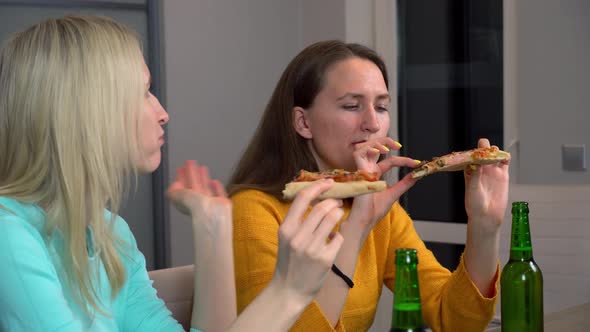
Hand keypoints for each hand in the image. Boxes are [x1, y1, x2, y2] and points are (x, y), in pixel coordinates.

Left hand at [167, 160, 231, 238]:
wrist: (212, 215)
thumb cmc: (195, 207)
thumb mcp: (178, 196)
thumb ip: (173, 192)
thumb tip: (173, 187)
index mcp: (186, 202)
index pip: (182, 188)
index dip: (181, 178)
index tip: (180, 169)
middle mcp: (198, 203)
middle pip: (193, 186)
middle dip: (191, 174)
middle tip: (190, 162)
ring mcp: (211, 203)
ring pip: (205, 187)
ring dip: (203, 177)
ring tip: (202, 167)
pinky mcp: (222, 203)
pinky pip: (218, 193)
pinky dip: (216, 187)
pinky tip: (214, 181)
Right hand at [272, 179, 344, 303]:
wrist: (289, 291)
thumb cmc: (289, 262)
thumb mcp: (286, 238)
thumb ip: (297, 220)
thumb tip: (316, 198)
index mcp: (286, 229)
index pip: (302, 198)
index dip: (318, 186)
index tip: (328, 182)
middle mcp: (298, 237)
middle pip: (322, 207)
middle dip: (333, 200)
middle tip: (337, 201)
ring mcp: (312, 249)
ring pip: (333, 219)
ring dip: (338, 214)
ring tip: (338, 215)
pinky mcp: (325, 259)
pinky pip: (338, 238)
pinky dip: (338, 235)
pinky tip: (334, 239)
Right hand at [343, 137, 418, 239]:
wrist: (365, 219)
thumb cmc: (374, 211)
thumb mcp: (394, 193)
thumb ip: (404, 184)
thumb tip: (417, 175)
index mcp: (374, 174)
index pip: (389, 161)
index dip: (403, 160)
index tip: (417, 163)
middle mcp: (367, 170)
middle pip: (374, 148)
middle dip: (386, 142)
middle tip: (399, 146)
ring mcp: (361, 169)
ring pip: (366, 147)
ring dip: (378, 143)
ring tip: (390, 148)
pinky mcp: (357, 171)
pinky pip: (358, 153)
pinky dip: (369, 148)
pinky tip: (380, 151)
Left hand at [464, 138, 509, 232]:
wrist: (486, 216)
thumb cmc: (475, 204)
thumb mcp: (473, 189)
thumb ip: (475, 175)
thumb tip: (477, 162)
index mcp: (469, 170)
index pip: (470, 154)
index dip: (473, 151)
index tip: (475, 155)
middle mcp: (480, 168)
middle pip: (483, 151)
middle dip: (484, 147)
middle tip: (486, 153)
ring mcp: (491, 171)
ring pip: (494, 154)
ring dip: (494, 150)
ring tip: (494, 156)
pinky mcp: (502, 175)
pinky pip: (504, 161)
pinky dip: (505, 156)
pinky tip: (504, 158)